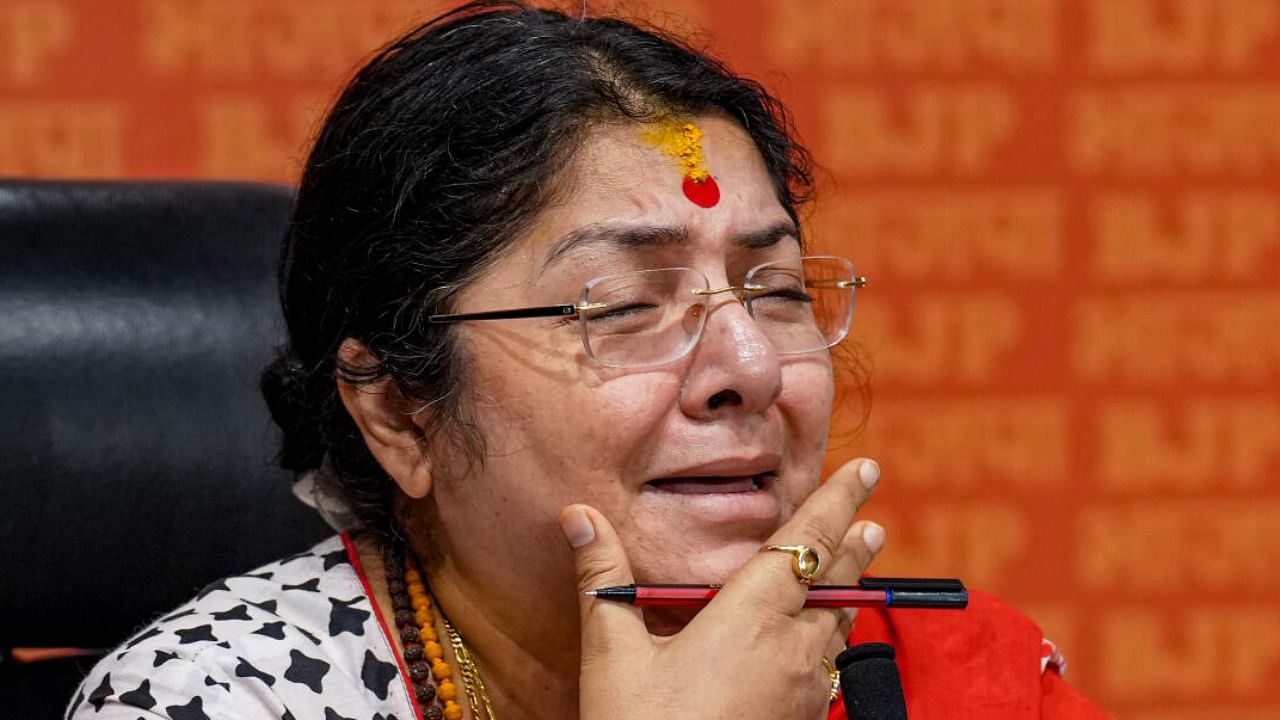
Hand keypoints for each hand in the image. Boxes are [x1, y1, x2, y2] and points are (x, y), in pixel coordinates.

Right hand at [560, 458, 884, 719]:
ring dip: (847, 593)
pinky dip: (831, 643)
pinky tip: (820, 648)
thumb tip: (576, 515)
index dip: (837, 501)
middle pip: (836, 582)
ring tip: (857, 571)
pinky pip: (828, 670)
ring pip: (838, 628)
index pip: (807, 542)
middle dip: (854, 544)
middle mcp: (790, 649)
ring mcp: (804, 692)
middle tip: (872, 516)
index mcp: (749, 618)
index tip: (866, 471)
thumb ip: (603, 576)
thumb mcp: (612, 654)